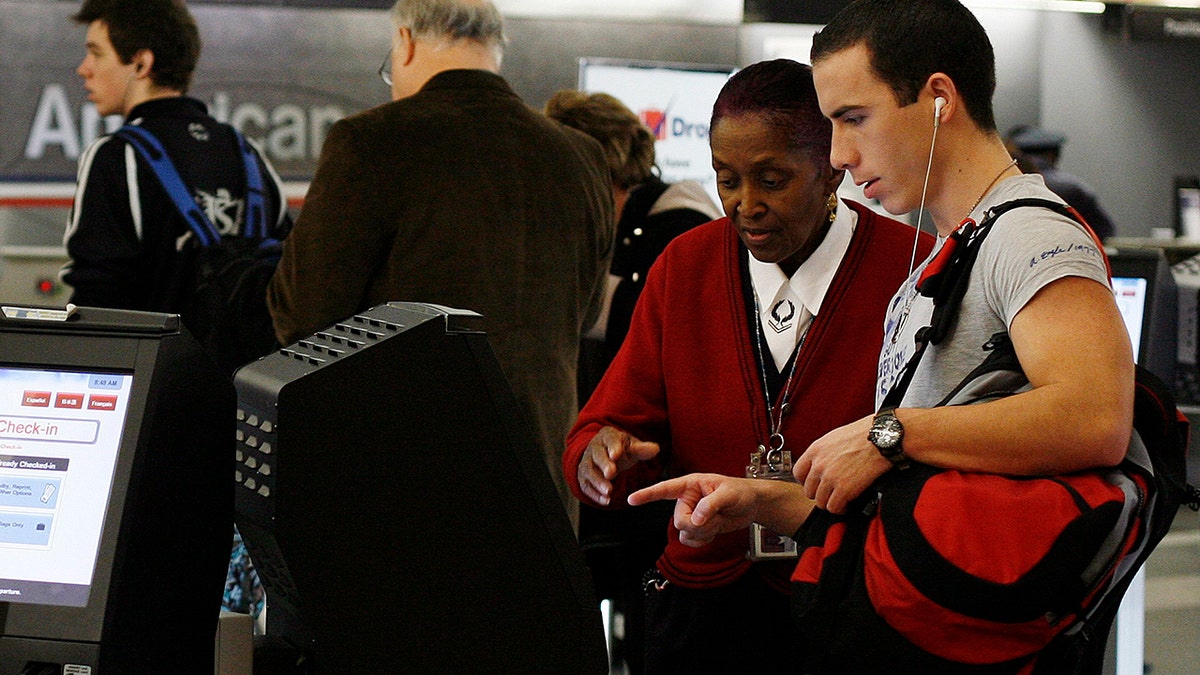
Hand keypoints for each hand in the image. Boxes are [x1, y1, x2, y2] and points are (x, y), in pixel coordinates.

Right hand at [576, 425, 660, 505]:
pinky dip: (594, 494)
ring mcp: (586, 462)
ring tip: (609, 491)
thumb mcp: (632, 447)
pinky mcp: (583, 476)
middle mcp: (594, 448)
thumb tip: (655, 449)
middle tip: (611, 473)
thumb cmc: (621, 449)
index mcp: (607, 436)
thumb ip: (642, 449)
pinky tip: (605, 500)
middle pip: (597, 455)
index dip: (613, 447)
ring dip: (598, 482)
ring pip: (588, 471)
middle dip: (604, 464)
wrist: (605, 454)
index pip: (609, 440)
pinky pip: (586, 485)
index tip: (616, 455)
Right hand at [629, 474, 812, 547]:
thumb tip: (696, 519)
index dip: (647, 495)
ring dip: (703, 533)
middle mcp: (687, 500)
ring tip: (717, 521)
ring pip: (684, 533)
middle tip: (715, 518)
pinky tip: (714, 532)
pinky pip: (691, 541)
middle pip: (678, 520)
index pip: (665, 489)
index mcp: (690, 485)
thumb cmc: (741, 491)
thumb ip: (711, 505)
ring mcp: (692, 515)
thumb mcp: (728, 494)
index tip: (631, 500)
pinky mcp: (698, 528)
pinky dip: (703, 540)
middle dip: (697, 524)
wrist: (752, 505)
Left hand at [792, 414, 891, 513]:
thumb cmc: (865, 435)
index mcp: (815, 450)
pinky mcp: (844, 489)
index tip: (815, 484)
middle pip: (808, 490)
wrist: (882, 438)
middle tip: (831, 493)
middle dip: (820, 493)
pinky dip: (840, 508)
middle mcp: (819, 464)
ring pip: (820, 502)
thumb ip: (824, 452)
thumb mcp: (835, 437)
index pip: (798, 473)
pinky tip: (847, 503)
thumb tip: (822, 463)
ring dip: (831, 502)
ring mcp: (830, 477)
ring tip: (841, 499)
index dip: (807, 481)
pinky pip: (834, 507)